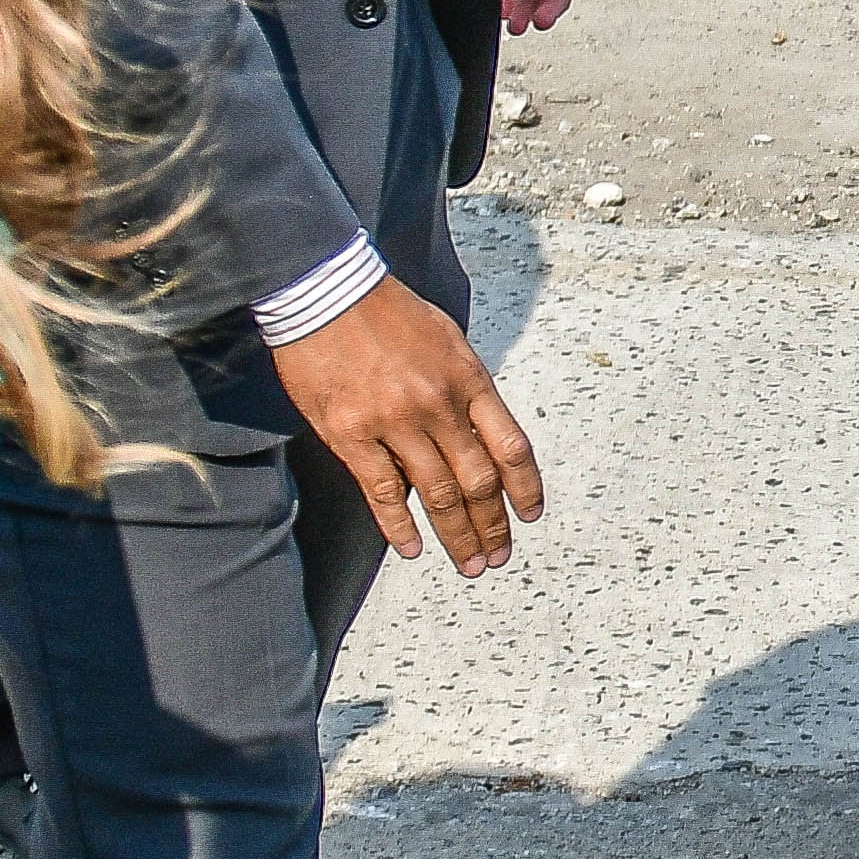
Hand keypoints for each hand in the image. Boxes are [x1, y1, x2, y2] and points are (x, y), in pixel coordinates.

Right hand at [270, 274, 543, 572]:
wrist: (327, 293)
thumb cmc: (388, 312)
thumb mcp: (447, 339)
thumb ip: (466, 387)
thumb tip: (481, 429)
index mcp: (469, 380)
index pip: (511, 446)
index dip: (525, 487)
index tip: (531, 515)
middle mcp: (439, 406)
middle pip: (478, 480)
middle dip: (493, 525)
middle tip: (498, 556)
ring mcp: (395, 423)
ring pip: (437, 493)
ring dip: (456, 535)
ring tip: (469, 564)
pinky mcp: (351, 435)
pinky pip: (383, 491)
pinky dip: (399, 525)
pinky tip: (412, 549)